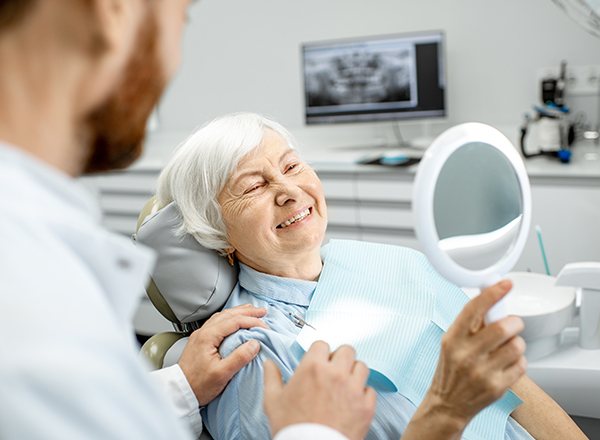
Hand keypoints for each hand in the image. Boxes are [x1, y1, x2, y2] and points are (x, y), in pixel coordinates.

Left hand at [178, 304, 267, 405]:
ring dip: (238, 312)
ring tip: (251, 311)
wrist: (179, 392)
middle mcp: (203, 332)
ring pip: (222, 316)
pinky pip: (217, 322)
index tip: (265, 326)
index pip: (234, 321)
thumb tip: (255, 343)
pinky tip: (234, 320)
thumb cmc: (198, 385)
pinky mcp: (200, 341)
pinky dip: (229, 318)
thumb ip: (239, 357)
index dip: (252, 321)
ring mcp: (200, 335)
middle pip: (228, 314)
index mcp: (208, 336)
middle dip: (247, 311)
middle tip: (262, 312)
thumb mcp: (222, 374)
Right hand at [264, 341, 375, 439]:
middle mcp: (336, 373)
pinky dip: (363, 394)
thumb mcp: (273, 401)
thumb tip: (269, 363)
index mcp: (313, 367)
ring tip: (345, 385)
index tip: (318, 362)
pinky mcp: (366, 406)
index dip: (319, 353)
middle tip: (334, 371)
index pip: (322, 344)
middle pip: (347, 350)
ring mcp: (353, 389)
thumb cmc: (291, 428)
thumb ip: (271, 377)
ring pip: (362, 367)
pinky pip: (370, 390)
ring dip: (354, 373)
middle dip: (340, 358)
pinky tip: (353, 401)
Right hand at [419, 280, 526, 431]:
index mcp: (453, 338)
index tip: (505, 283)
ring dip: (517, 342)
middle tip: (512, 324)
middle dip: (514, 322)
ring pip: (516, 345)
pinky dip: (518, 361)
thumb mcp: (451, 342)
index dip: (492, 293)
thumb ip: (469, 324)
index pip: (474, 309)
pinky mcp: (497, 387)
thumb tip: (490, 298)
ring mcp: (482, 372)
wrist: (447, 404)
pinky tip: (506, 363)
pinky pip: (521, 364)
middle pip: (503, 327)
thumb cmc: (451, 369)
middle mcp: (466, 354)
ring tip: (507, 347)